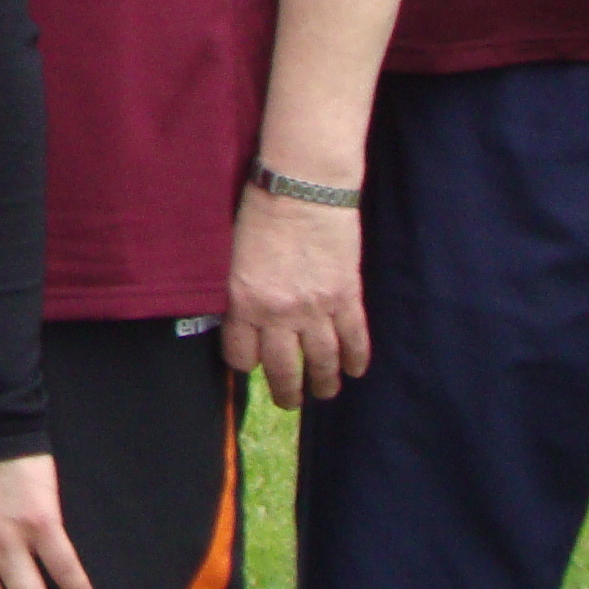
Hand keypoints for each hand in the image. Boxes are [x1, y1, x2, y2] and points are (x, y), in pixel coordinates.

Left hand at [224, 183, 371, 404]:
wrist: (302, 188)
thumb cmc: (259, 213)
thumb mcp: (232, 257)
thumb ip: (238, 292)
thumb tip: (242, 319)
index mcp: (244, 302)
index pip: (241, 355)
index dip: (246, 364)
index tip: (252, 365)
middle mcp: (279, 313)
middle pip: (283, 370)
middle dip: (287, 392)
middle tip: (290, 400)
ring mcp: (317, 308)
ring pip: (322, 362)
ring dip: (324, 383)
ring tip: (323, 392)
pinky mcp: (347, 297)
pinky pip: (355, 340)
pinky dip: (356, 360)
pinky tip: (354, 370)